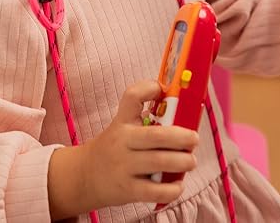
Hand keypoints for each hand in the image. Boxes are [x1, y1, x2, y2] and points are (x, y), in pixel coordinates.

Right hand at [79, 80, 198, 211]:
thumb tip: (180, 107)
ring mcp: (124, 166)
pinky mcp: (128, 190)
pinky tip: (179, 185)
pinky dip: (171, 189)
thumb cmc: (115, 146)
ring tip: (191, 161)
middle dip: (182, 137)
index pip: (131, 97)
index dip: (148, 89)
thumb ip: (144, 115)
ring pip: (159, 162)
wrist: (85, 175)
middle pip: (156, 136)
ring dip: (181, 162)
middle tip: (194, 139)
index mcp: (123, 121)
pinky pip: (154, 191)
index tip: (162, 89)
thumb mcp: (123, 125)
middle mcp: (123, 141)